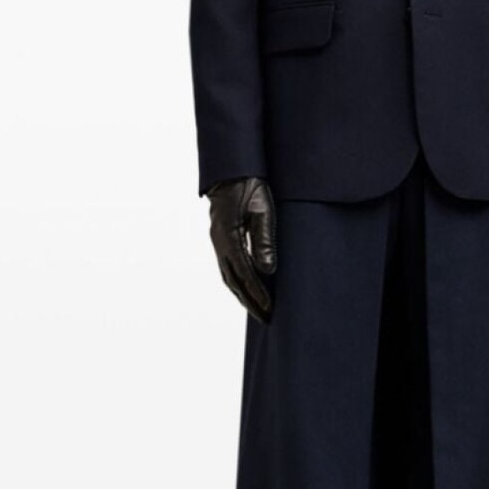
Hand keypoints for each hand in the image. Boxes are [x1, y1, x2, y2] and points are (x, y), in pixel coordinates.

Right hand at [206, 176, 276, 322]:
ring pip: (229, 277)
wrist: (231, 169)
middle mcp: (220, 243)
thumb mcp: (262, 209)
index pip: (244, 273)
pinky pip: (228, 267)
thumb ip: (264, 240)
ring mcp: (218, 242)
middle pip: (234, 281)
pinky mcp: (221, 239)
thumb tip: (268, 271)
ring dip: (243, 295)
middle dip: (250, 302)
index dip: (257, 294)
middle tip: (267, 319)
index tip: (270, 309)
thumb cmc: (250, 185)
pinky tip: (248, 288)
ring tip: (259, 310)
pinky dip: (238, 282)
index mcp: (228, 237)